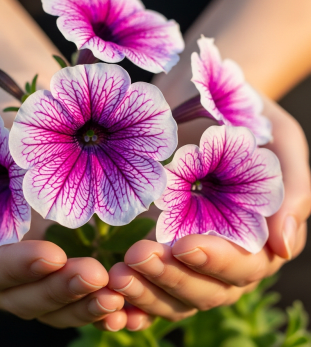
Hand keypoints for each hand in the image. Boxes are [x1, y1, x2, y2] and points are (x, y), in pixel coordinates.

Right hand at [0, 78, 126, 330]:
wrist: (20, 99)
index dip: (16, 269)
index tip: (51, 255)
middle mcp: (9, 254)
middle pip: (27, 295)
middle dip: (60, 291)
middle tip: (97, 277)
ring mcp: (44, 251)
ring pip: (59, 298)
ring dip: (87, 303)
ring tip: (119, 294)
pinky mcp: (76, 242)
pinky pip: (88, 281)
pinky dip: (107, 296)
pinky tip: (131, 299)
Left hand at [108, 98, 309, 329]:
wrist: (201, 97)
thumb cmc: (244, 118)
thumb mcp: (279, 140)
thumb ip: (291, 189)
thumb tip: (283, 246)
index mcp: (257, 236)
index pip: (243, 266)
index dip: (217, 262)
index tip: (185, 244)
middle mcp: (222, 254)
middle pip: (204, 289)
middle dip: (171, 278)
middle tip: (136, 256)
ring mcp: (186, 256)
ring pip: (172, 295)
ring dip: (145, 293)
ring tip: (116, 276)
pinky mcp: (157, 249)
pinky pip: (146, 286)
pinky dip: (130, 302)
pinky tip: (108, 302)